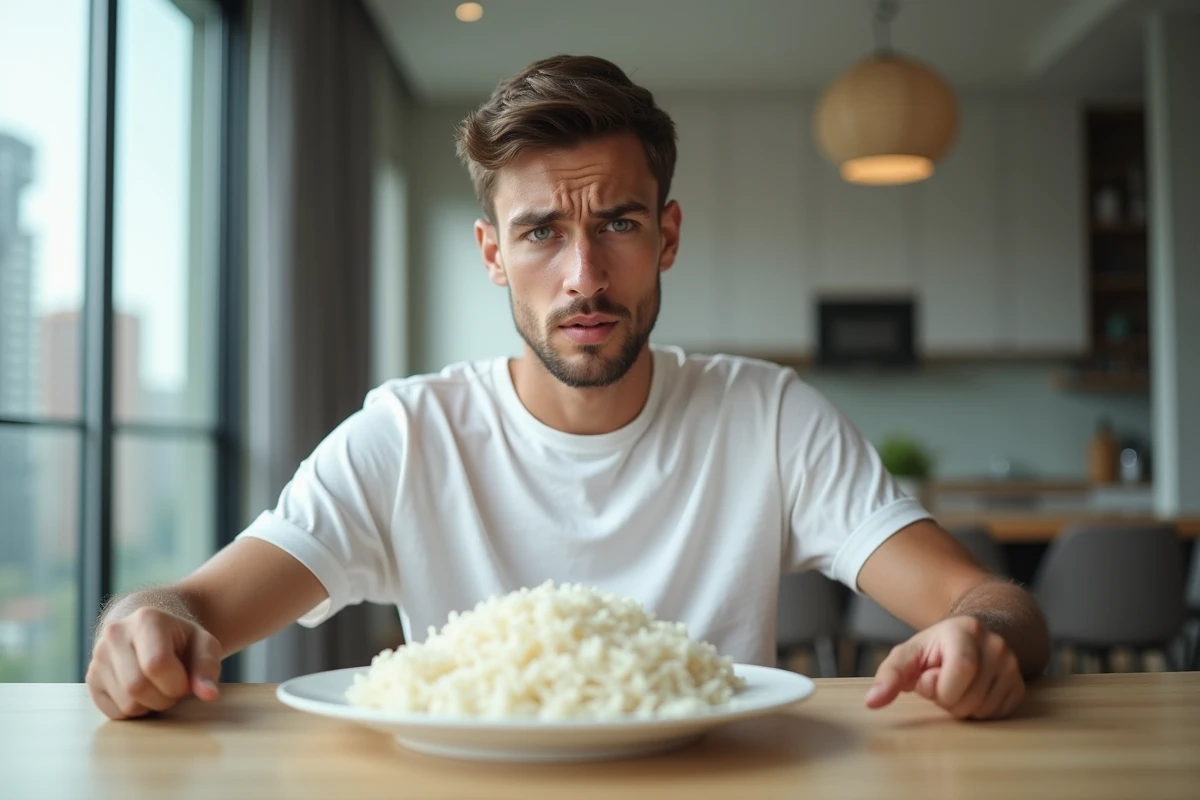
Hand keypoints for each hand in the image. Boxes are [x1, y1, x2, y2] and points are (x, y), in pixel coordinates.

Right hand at [86, 607, 221, 719]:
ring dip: (150, 705)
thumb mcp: (204, 645)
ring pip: (126, 704)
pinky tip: (143, 692)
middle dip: (165, 697)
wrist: (151, 632)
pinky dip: (134, 710)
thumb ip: (208, 667)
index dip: (178, 683)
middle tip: (175, 686)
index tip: (187, 680)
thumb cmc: (181, 640)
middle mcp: (115, 634)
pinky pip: (113, 712)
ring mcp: (98, 656)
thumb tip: (209, 695)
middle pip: (136, 687)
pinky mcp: (91, 678)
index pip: (157, 665)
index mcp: (146, 619)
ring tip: (159, 687)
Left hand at [864, 615, 1024, 719]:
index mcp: (964, 630)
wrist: (968, 640)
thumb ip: (889, 677)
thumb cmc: (933, 650)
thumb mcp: (907, 656)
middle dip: (948, 700)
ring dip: (963, 707)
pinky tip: (971, 693)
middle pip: (971, 696)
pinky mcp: (1019, 683)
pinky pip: (998, 712)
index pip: (961, 670)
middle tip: (941, 683)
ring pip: (985, 708)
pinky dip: (979, 710)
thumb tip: (872, 702)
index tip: (929, 678)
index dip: (940, 687)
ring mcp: (1011, 664)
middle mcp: (995, 644)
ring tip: (956, 686)